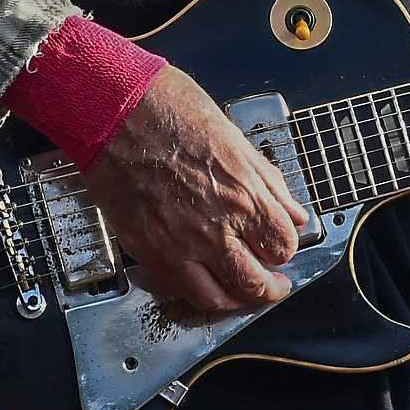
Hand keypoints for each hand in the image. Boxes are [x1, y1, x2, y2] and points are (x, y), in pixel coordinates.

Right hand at [77, 65, 311, 315]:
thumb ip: (268, 184)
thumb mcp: (235, 139)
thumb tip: (293, 213)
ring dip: (237, 298)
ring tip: (242, 291)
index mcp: (243, 195)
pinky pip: (183, 292)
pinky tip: (207, 283)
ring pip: (221, 297)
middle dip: (270, 286)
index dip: (286, 248)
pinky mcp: (150, 253)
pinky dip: (201, 295)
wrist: (115, 111)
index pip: (283, 245)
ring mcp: (181, 246)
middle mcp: (216, 228)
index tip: (281, 246)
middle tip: (272, 283)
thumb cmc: (170, 112)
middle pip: (256, 281)